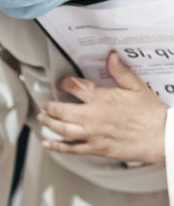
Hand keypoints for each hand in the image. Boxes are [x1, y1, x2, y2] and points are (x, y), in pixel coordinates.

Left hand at [38, 51, 167, 162]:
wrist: (162, 138)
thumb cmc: (151, 114)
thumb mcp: (137, 87)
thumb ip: (120, 72)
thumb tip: (111, 56)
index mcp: (101, 99)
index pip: (74, 87)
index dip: (65, 83)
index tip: (62, 83)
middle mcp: (92, 116)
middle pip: (61, 110)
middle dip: (49, 106)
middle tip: (45, 104)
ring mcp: (92, 134)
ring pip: (62, 129)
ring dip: (48, 122)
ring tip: (42, 118)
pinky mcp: (95, 149)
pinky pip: (71, 148)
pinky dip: (56, 146)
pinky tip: (47, 142)